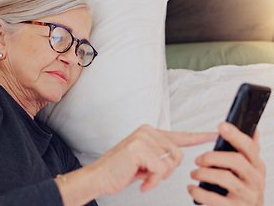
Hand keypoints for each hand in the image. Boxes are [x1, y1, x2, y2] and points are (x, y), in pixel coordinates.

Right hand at [55, 125, 216, 205]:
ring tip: (143, 177)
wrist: (98, 177)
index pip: (180, 135)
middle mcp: (147, 131)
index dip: (199, 136)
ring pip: (172, 162)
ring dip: (159, 176)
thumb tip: (176, 159)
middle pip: (179, 154)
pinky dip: (153, 181)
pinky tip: (141, 181)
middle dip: (167, 171)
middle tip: (149, 175)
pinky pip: (161, 169)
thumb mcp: (145, 162)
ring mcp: (143, 138)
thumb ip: (160, 156)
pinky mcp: (140, 149)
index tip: (214, 134)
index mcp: (149, 132)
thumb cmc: (119, 170)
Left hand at [188, 122, 265, 205]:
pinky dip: (198, 191)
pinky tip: (192, 188)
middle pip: (235, 160)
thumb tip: (254, 130)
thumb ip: (248, 151)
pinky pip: (213, 198)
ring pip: (224, 177)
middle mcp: (255, 180)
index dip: (235, 136)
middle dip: (212, 157)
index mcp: (257, 166)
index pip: (249, 147)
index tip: (222, 126)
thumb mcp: (250, 169)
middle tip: (198, 159)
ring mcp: (247, 196)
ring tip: (194, 174)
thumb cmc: (243, 189)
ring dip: (203, 173)